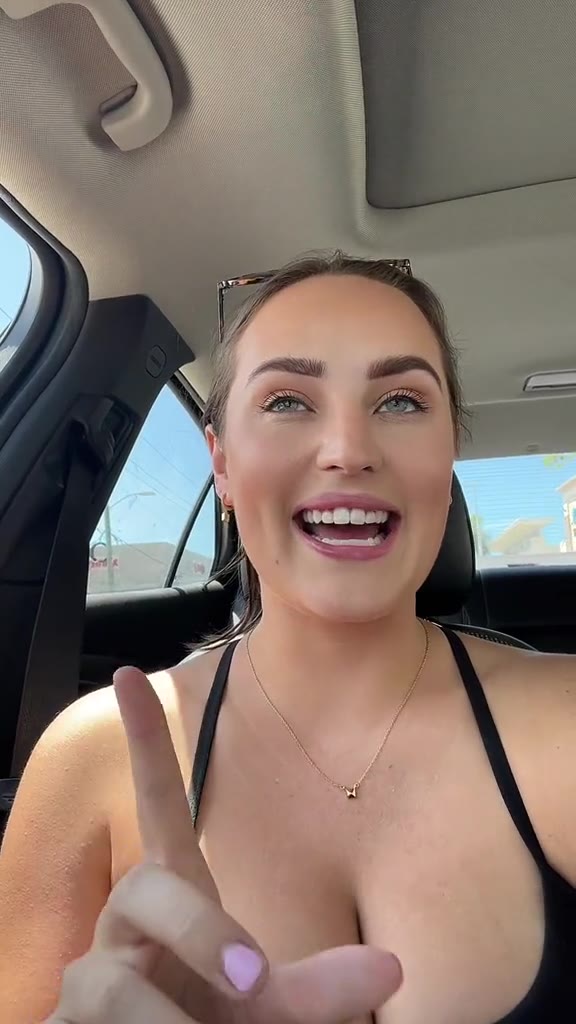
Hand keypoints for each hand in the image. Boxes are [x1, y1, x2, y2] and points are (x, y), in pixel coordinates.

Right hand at [46, 665, 401, 1022]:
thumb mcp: (271, 1008)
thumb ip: (321, 988)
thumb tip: (391, 967)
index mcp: (178, 896)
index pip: (159, 805)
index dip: (146, 741)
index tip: (127, 673)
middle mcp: (128, 920)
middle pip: (146, 887)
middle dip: (203, 933)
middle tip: (254, 982)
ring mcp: (91, 973)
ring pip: (109, 980)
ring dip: (166, 1022)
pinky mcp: (65, 1023)